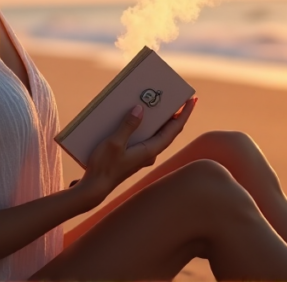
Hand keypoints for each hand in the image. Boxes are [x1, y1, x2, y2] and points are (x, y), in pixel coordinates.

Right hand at [76, 97, 196, 202]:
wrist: (95, 187)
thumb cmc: (104, 167)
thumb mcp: (114, 143)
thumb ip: (128, 125)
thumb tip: (140, 109)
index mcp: (150, 150)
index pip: (174, 129)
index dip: (184, 114)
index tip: (192, 100)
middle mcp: (150, 153)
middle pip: (169, 131)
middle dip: (176, 114)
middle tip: (182, 98)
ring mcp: (143, 155)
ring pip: (158, 134)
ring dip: (162, 120)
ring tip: (163, 104)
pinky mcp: (134, 155)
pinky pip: (147, 137)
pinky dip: (149, 126)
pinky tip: (140, 118)